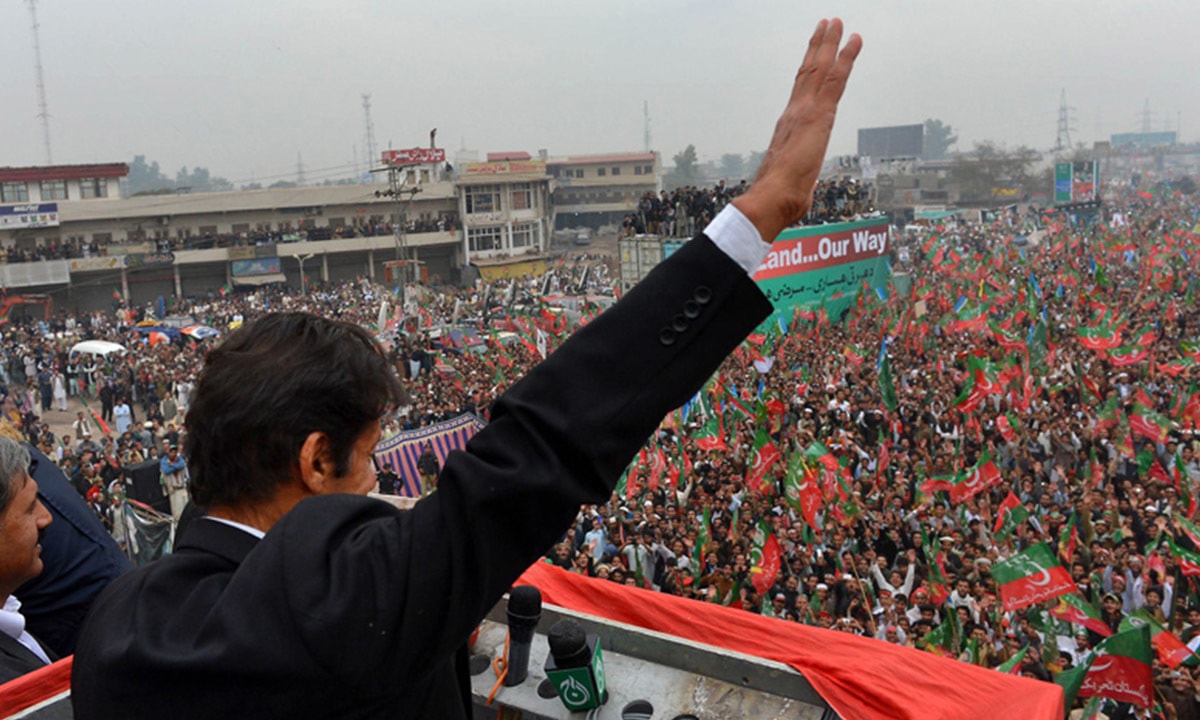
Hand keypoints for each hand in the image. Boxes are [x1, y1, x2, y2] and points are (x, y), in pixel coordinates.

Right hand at [734, 18, 861, 240]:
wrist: (771, 198)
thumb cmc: (779, 198)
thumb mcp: (794, 184)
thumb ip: (800, 181)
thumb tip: (801, 194)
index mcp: (788, 127)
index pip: (802, 92)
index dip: (809, 70)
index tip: (816, 54)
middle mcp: (794, 113)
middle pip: (808, 72)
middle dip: (818, 47)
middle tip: (827, 24)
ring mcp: (806, 111)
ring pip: (820, 68)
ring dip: (829, 43)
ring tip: (837, 22)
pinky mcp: (819, 115)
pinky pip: (835, 79)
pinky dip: (846, 58)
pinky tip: (855, 40)